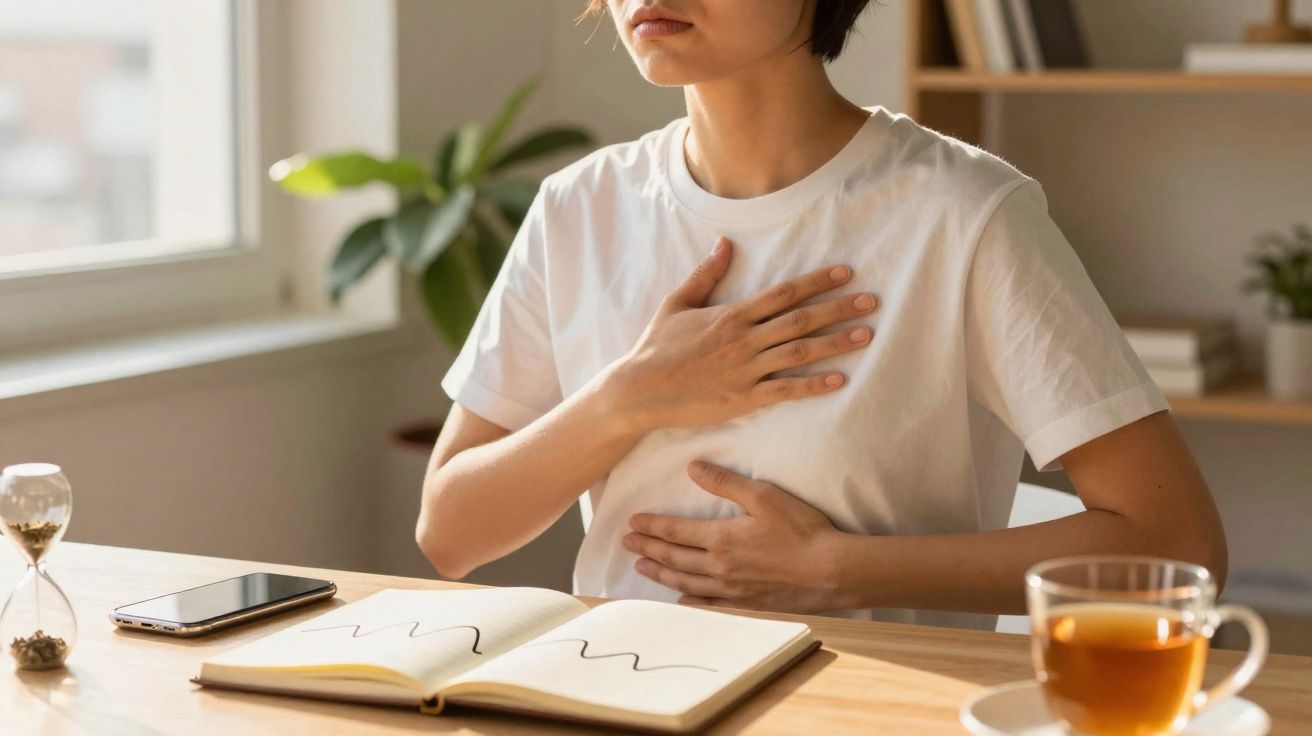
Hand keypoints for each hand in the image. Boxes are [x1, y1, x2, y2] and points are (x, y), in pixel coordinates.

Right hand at [606, 236, 879, 432]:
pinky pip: (785, 391)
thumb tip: (725, 243)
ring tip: (866, 335)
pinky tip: (839, 381)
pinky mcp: (744, 398)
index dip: (818, 281)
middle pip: (800, 320)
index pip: (784, 293)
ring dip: (835, 343)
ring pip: (799, 353)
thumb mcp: (678, 302)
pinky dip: (813, 386)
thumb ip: (706, 274)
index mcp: (732, 314)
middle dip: (838, 308)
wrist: (641, 389)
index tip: (846, 273)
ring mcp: (746, 370)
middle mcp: (744, 340)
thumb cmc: (658, 346)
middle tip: (872, 301)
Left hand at [623, 460, 851, 613]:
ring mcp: (731, 589)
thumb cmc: (801, 529)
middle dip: (648, 548)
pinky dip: (690, 602)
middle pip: (673, 557)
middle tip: (627, 544)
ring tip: (643, 566)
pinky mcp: (746, 604)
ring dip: (661, 573)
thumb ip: (725, 482)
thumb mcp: (764, 496)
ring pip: (685, 582)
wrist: (830, 570)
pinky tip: (680, 600)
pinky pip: (709, 605)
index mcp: (720, 538)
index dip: (651, 526)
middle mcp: (719, 566)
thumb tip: (693, 467)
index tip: (632, 523)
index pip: (675, 531)